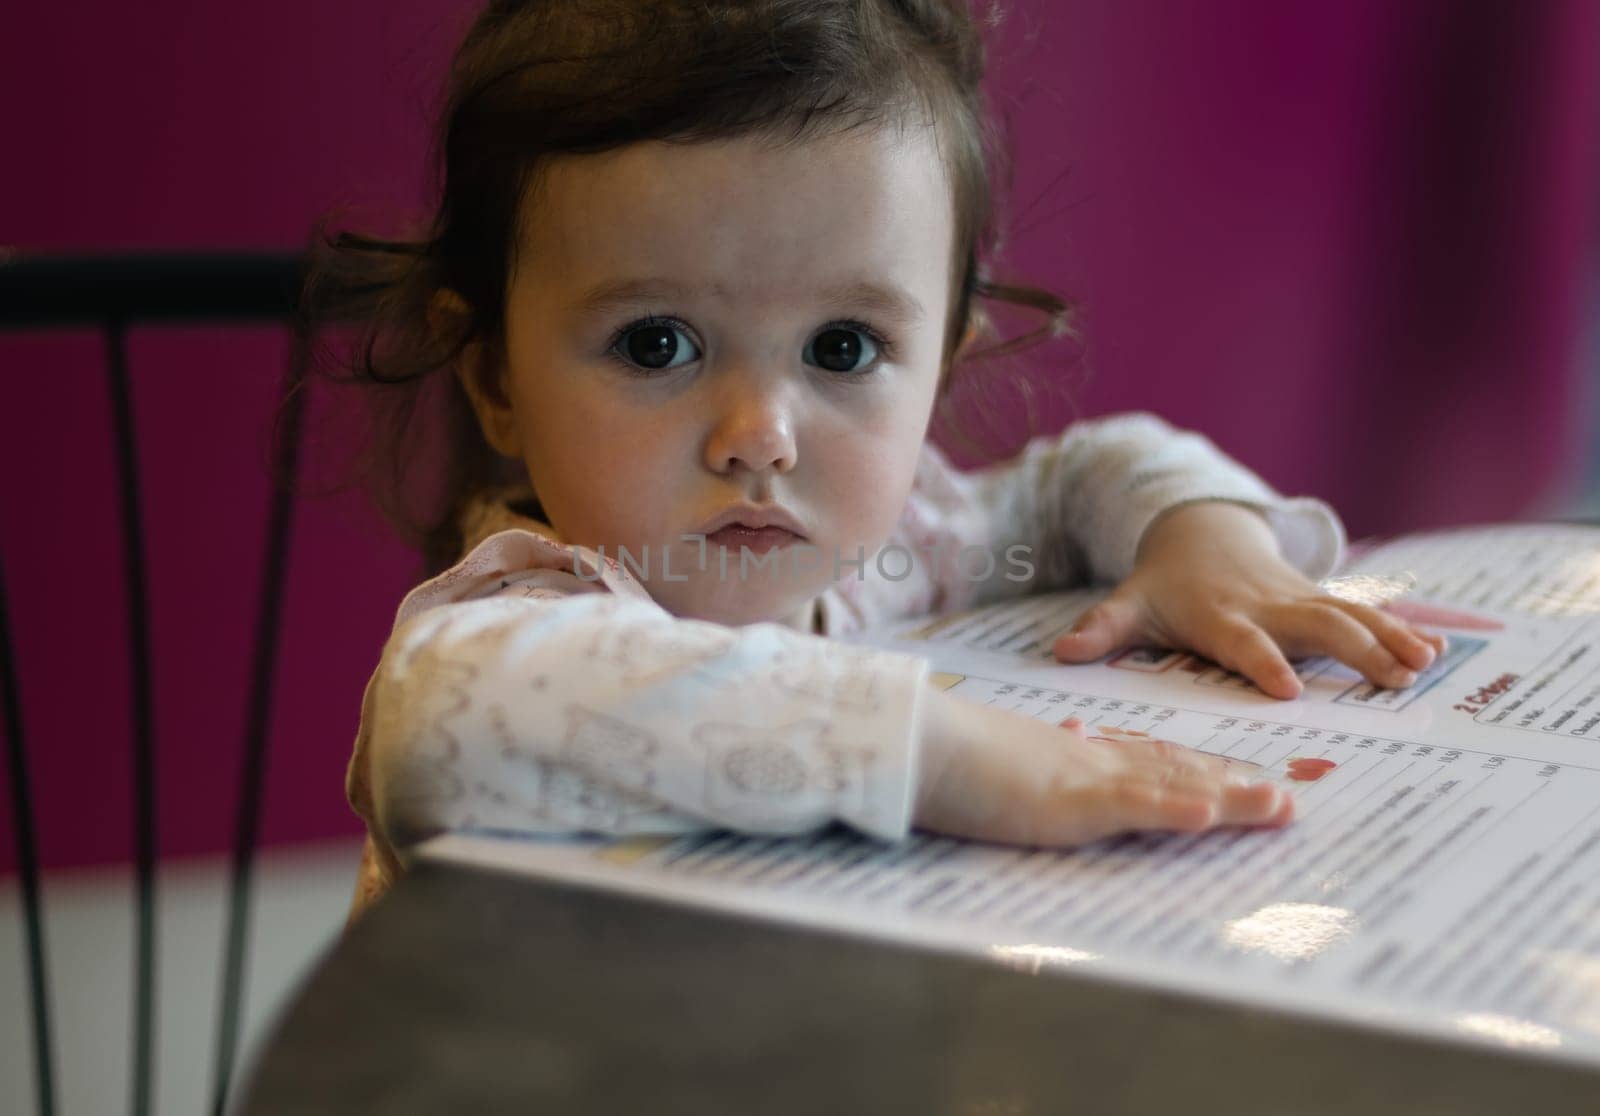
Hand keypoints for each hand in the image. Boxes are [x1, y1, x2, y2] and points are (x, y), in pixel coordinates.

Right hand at [913, 686, 1292, 845]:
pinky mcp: (1066, 802)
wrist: (921, 737)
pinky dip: (1172, 808)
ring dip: (1228, 798)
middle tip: (1288, 801)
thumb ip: (1046, 748)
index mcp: (1077, 756)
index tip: (1243, 778)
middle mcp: (1092, 764)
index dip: (1201, 771)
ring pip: (1170, 787)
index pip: (1151, 761)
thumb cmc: (952, 750)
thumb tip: (1073, 732)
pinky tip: (1208, 814)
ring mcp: (1083, 781)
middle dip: (1235, 787)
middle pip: (1177, 772)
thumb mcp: (1008, 753)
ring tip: (1279, 806)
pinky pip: (1129, 806)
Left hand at [1051, 502, 1446, 699]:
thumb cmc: (1163, 584)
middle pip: (1314, 627)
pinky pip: (1364, 612)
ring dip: (1388, 640)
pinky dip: (1399, 629)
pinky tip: (1434, 653)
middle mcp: (1265, 605)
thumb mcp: (1129, 604)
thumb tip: (1060, 652)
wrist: (1201, 533)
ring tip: (1424, 668)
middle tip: (1393, 682)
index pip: (1241, 640)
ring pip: (1349, 616)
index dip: (1263, 661)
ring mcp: (1297, 599)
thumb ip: (1101, 629)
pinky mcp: (1319, 598)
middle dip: (1354, 651)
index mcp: (1218, 614)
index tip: (1287, 690)